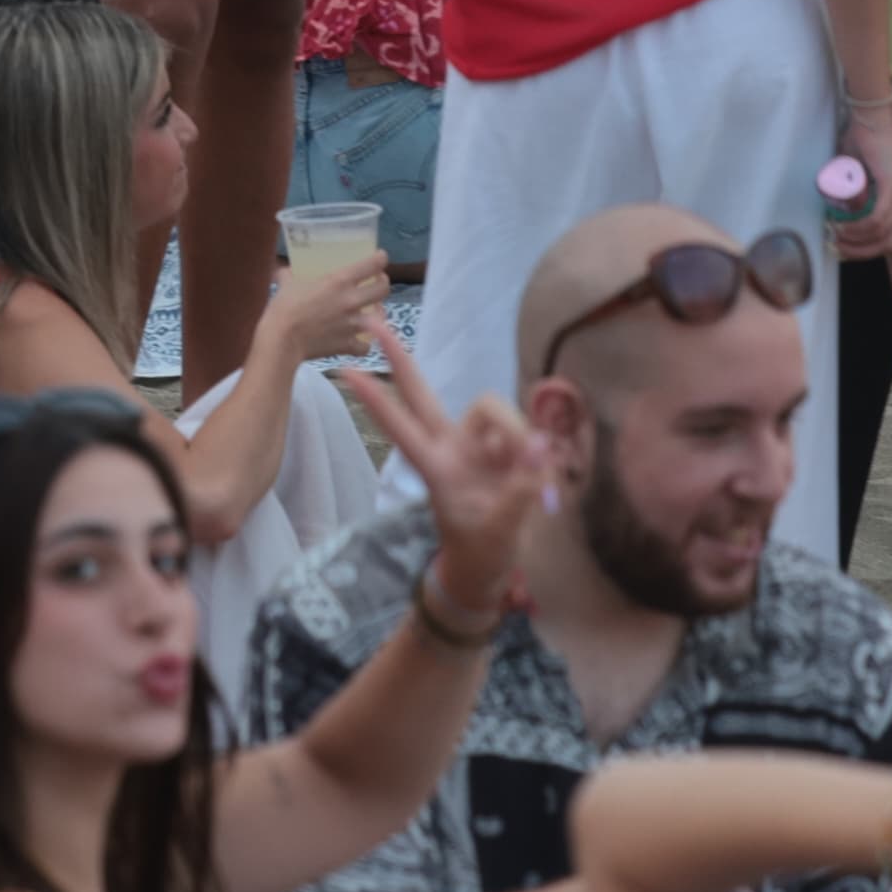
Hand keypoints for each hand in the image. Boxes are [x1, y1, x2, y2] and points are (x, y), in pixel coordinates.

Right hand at [261, 239, 394, 364]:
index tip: (380, 257)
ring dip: (377, 313)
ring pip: (381, 317)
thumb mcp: (286, 284)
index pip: (372, 264)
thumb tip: (286, 271)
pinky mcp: (348, 345)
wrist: (282, 340)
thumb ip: (289, 275)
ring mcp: (353, 325)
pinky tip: (358, 341)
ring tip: (371, 312)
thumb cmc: (284, 308)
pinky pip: (366, 346)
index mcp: (339, 281)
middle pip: (383, 289)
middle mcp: (351, 301)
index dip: (380, 259)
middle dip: (382, 284)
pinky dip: (363, 344)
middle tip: (376, 283)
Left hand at [346, 316, 538, 612]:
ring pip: (493, 409)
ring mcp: (478, 445)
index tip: (345, 370)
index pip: (400, 426)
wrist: (492, 570)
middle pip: (422, 393)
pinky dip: (539, 454)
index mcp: (436, 467)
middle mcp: (452, 447)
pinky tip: (545, 481)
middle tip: (372, 321)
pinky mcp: (507, 449)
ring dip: (517, 434)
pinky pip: (527, 434)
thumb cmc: (482, 552)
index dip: (376, 400)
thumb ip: (518, 491)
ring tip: (535, 477)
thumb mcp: (497, 532)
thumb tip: (538, 450)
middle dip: (399, 358)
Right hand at [832, 102, 891, 260]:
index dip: (865, 249)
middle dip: (859, 251)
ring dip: (855, 239)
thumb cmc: (863, 142)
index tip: (842, 247)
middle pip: (887, 242)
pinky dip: (858, 227)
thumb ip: (855, 194)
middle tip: (836, 246)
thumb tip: (843, 212)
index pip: (888, 238)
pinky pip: (877, 219)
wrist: (870, 119)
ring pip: (880, 233)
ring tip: (835, 234)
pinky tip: (843, 227)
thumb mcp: (858, 177)